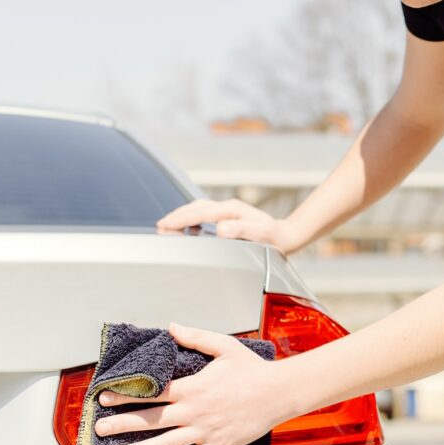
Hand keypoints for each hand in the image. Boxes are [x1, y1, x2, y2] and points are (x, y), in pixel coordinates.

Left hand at [93, 323, 287, 444]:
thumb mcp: (224, 347)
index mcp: (194, 386)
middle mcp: (195, 411)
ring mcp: (205, 431)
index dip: (127, 395)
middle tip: (99, 430)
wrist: (278, 393)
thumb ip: (195, 337)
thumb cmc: (252, 370)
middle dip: (123, 424)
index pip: (153, 391)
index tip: (106, 398)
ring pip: (166, 444)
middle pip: (152, 419)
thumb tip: (171, 327)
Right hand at [156, 199, 301, 254]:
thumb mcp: (260, 234)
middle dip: (176, 216)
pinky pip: (203, 214)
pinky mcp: (227, 216)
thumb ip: (241, 230)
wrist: (284, 235)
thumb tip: (219, 229)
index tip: (165, 225)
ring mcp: (226, 210)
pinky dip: (190, 217)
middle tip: (159, 226)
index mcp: (232, 210)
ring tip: (167, 225)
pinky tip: (185, 227)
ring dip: (182, 215)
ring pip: (198, 208)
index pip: (200, 213)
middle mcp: (227, 207)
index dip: (181, 219)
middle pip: (195, 207)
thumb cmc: (273, 237)